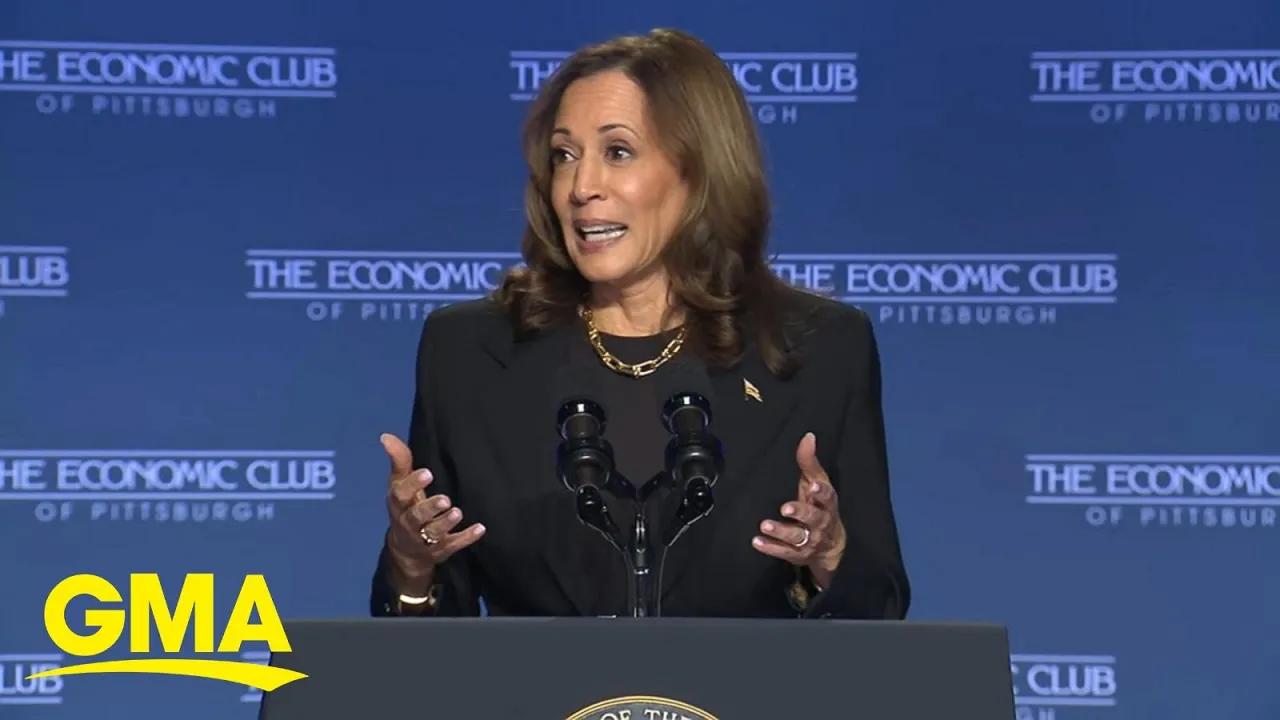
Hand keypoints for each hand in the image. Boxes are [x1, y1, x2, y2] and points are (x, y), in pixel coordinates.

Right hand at [383, 433, 484, 579]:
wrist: (406, 550)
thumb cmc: (406, 507)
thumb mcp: (400, 485)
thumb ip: (400, 461)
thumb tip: (385, 436)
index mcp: (399, 504)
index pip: (401, 494)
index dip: (413, 484)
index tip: (427, 473)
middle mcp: (408, 523)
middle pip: (416, 516)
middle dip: (430, 508)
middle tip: (445, 499)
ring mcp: (424, 539)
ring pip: (433, 532)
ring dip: (445, 523)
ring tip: (457, 512)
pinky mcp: (440, 550)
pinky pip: (453, 545)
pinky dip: (466, 537)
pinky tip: (480, 528)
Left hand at [752, 432, 846, 587]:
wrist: (831, 546)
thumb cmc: (820, 506)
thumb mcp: (817, 484)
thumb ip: (809, 462)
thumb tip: (808, 436)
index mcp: (826, 504)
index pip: (828, 497)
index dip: (822, 493)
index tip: (813, 486)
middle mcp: (820, 523)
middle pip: (813, 518)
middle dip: (800, 513)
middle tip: (785, 508)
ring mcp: (809, 541)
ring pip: (797, 537)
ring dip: (781, 531)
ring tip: (765, 525)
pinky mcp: (797, 554)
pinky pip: (783, 552)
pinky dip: (770, 548)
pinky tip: (757, 542)